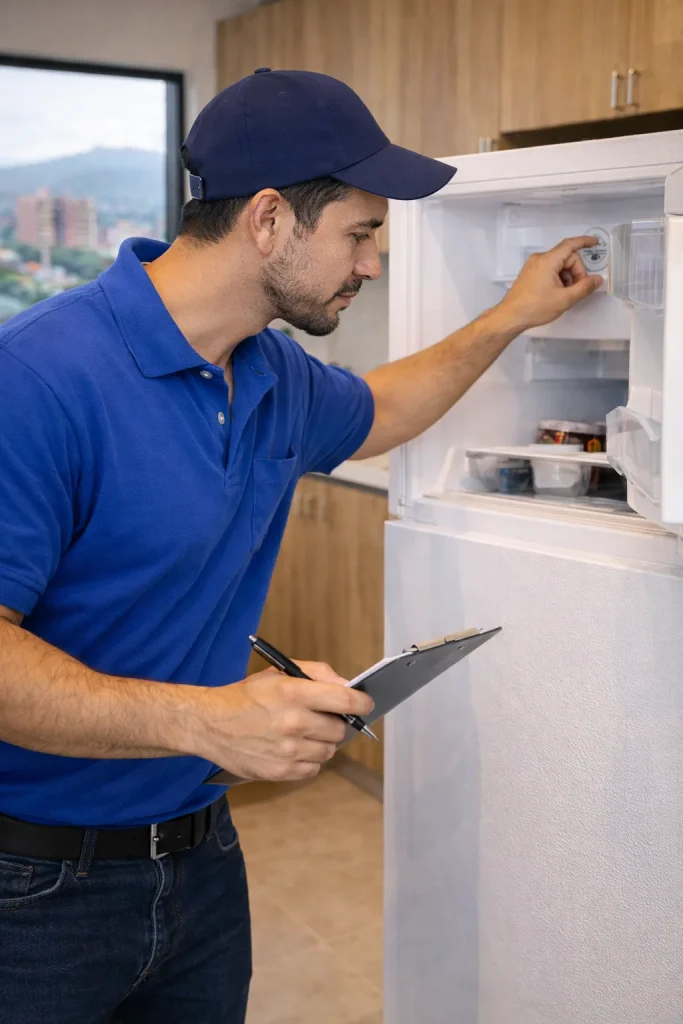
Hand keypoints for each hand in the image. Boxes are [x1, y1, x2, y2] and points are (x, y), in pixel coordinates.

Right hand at [187, 662, 373, 782]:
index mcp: (294, 693)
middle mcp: (293, 722)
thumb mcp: (278, 673)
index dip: (362, 703)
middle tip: (321, 718)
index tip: (366, 704)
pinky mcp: (281, 772)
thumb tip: (347, 686)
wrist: (210, 723)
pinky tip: (293, 748)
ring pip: (329, 751)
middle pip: (340, 729)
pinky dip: (309, 760)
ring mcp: (288, 750)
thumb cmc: (247, 696)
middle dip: (336, 723)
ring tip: (303, 733)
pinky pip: (313, 768)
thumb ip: (317, 674)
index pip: (345, 700)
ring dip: (323, 742)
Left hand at [495, 236, 602, 333]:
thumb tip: (598, 279)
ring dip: (567, 277)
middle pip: (567, 258)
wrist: (510, 317)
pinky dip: (558, 279)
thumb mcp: (565, 299)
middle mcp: (540, 258)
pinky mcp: (530, 273)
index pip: (570, 244)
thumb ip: (584, 287)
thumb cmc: (535, 307)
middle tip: (576, 290)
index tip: (595, 243)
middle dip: (576, 272)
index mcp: (548, 260)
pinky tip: (556, 294)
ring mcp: (533, 266)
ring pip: (559, 265)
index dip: (585, 242)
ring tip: (564, 295)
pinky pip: (550, 270)